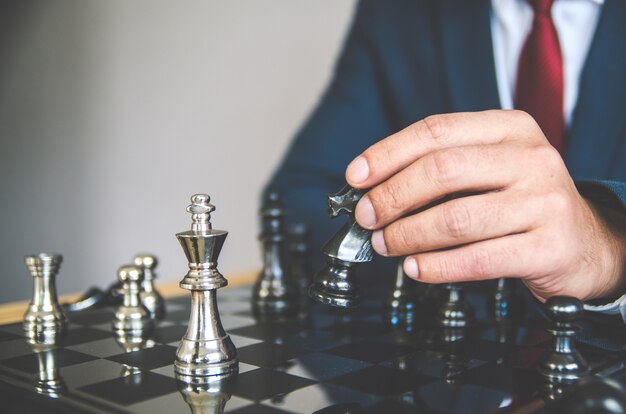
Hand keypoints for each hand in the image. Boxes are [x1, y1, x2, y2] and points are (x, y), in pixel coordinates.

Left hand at [345, 110, 625, 301]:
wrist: (584, 242)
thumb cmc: (521, 202)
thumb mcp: (489, 169)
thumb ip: (441, 171)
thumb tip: (373, 189)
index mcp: (510, 128)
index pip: (436, 130)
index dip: (387, 153)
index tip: (355, 177)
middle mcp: (531, 158)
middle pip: (442, 170)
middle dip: (392, 196)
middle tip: (366, 217)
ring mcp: (544, 201)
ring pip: (456, 218)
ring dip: (407, 235)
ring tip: (386, 245)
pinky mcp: (549, 246)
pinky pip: (478, 259)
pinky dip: (436, 266)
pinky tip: (414, 268)